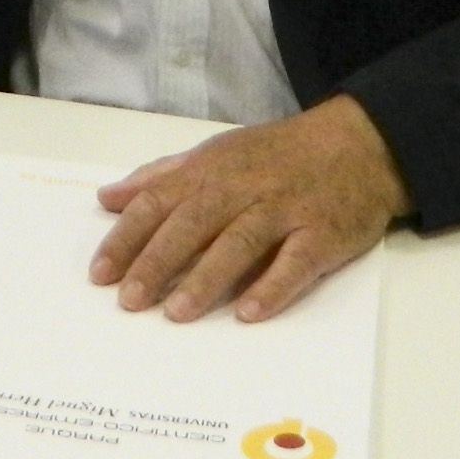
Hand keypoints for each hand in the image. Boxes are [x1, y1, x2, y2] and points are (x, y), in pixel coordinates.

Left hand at [90, 95, 410, 322]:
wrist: (359, 145)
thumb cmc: (278, 155)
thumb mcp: (217, 153)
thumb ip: (162, 177)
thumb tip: (108, 198)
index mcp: (213, 169)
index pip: (159, 201)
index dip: (128, 237)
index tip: (100, 273)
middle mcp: (244, 187)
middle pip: (194, 223)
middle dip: (158, 261)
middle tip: (129, 301)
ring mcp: (285, 209)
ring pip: (240, 242)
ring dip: (207, 278)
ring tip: (177, 313)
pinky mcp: (323, 233)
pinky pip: (296, 262)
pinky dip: (273, 286)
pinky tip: (249, 313)